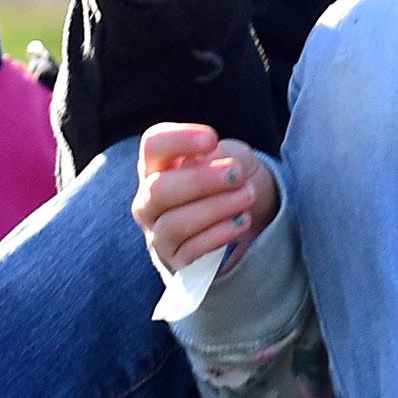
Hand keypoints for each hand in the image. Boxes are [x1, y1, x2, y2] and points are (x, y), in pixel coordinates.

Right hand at [135, 124, 276, 277]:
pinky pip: (190, 250)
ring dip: (215, 208)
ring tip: (247, 196)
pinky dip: (219, 234)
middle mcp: (148, 199)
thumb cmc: (229, 178)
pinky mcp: (176, 259)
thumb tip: (209, 162)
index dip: (177, 140)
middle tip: (237, 173)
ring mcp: (158, 232)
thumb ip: (221, 154)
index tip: (211, 139)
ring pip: (174, 223)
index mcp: (156, 164)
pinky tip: (242, 221)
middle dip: (200, 180)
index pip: (152, 145)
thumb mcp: (231, 155)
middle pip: (158, 189)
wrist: (249, 213)